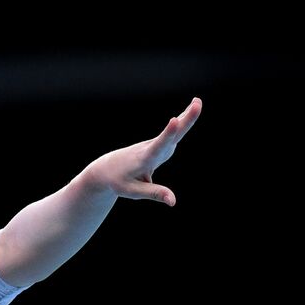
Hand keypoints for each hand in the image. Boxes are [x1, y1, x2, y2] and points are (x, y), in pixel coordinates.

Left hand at [86, 97, 201, 206]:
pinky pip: (173, 132)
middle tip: (198, 103)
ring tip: (198, 102)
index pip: (158, 146)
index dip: (168, 134)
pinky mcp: (158, 144)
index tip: (175, 120)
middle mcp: (150, 147)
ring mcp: (155, 144)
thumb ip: (155, 194)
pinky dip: (184, 120)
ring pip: (174, 131)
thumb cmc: (119, 181)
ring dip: (187, 117)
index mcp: (144, 159)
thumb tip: (174, 202)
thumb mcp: (134, 192)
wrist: (107, 168)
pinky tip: (192, 108)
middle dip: (185, 120)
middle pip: (171, 134)